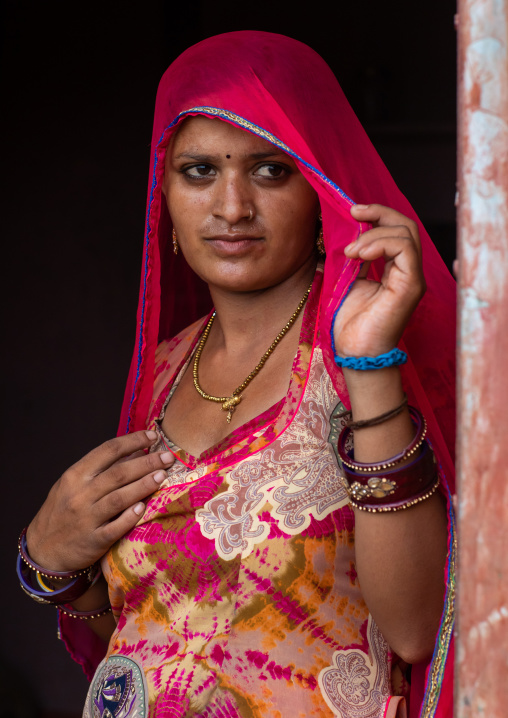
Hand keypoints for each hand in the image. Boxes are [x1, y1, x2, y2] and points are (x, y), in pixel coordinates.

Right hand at [26, 431, 173, 571]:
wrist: (43, 550)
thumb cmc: (63, 511)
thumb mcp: (73, 484)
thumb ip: (101, 468)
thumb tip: (136, 450)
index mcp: (75, 476)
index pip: (108, 451)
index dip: (132, 441)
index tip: (152, 436)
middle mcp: (80, 495)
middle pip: (118, 473)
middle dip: (146, 463)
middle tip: (168, 457)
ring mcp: (86, 518)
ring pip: (119, 498)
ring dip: (143, 485)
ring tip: (163, 476)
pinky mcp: (93, 541)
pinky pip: (115, 527)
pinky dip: (130, 517)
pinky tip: (145, 507)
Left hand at [333, 204, 425, 357]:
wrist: (356, 352)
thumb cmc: (351, 324)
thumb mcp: (346, 282)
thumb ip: (350, 260)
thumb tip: (340, 237)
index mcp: (395, 269)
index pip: (396, 230)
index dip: (377, 214)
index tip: (352, 211)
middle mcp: (408, 271)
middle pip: (406, 225)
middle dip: (379, 213)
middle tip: (353, 213)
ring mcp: (412, 278)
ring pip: (406, 233)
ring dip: (373, 234)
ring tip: (351, 251)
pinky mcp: (411, 285)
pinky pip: (405, 248)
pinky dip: (380, 243)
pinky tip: (359, 254)